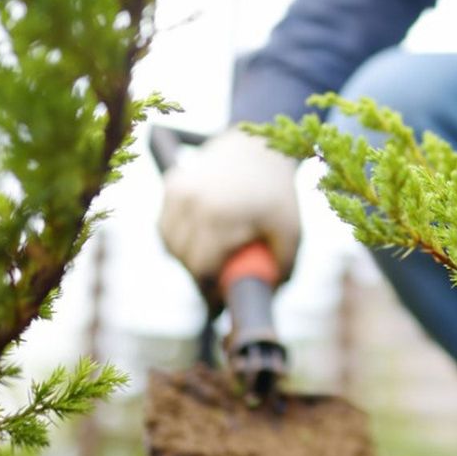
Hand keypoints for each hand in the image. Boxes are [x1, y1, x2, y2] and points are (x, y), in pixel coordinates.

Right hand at [158, 129, 299, 300]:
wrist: (260, 148)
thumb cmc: (278, 195)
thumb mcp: (290, 233)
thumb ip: (281, 268)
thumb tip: (267, 298)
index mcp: (220, 215)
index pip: (202, 268)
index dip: (209, 292)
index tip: (219, 307)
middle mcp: (192, 202)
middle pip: (184, 259)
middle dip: (200, 278)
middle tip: (219, 286)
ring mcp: (178, 191)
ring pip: (170, 245)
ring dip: (187, 259)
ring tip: (212, 260)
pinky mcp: (171, 185)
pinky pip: (166, 227)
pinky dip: (178, 239)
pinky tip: (199, 239)